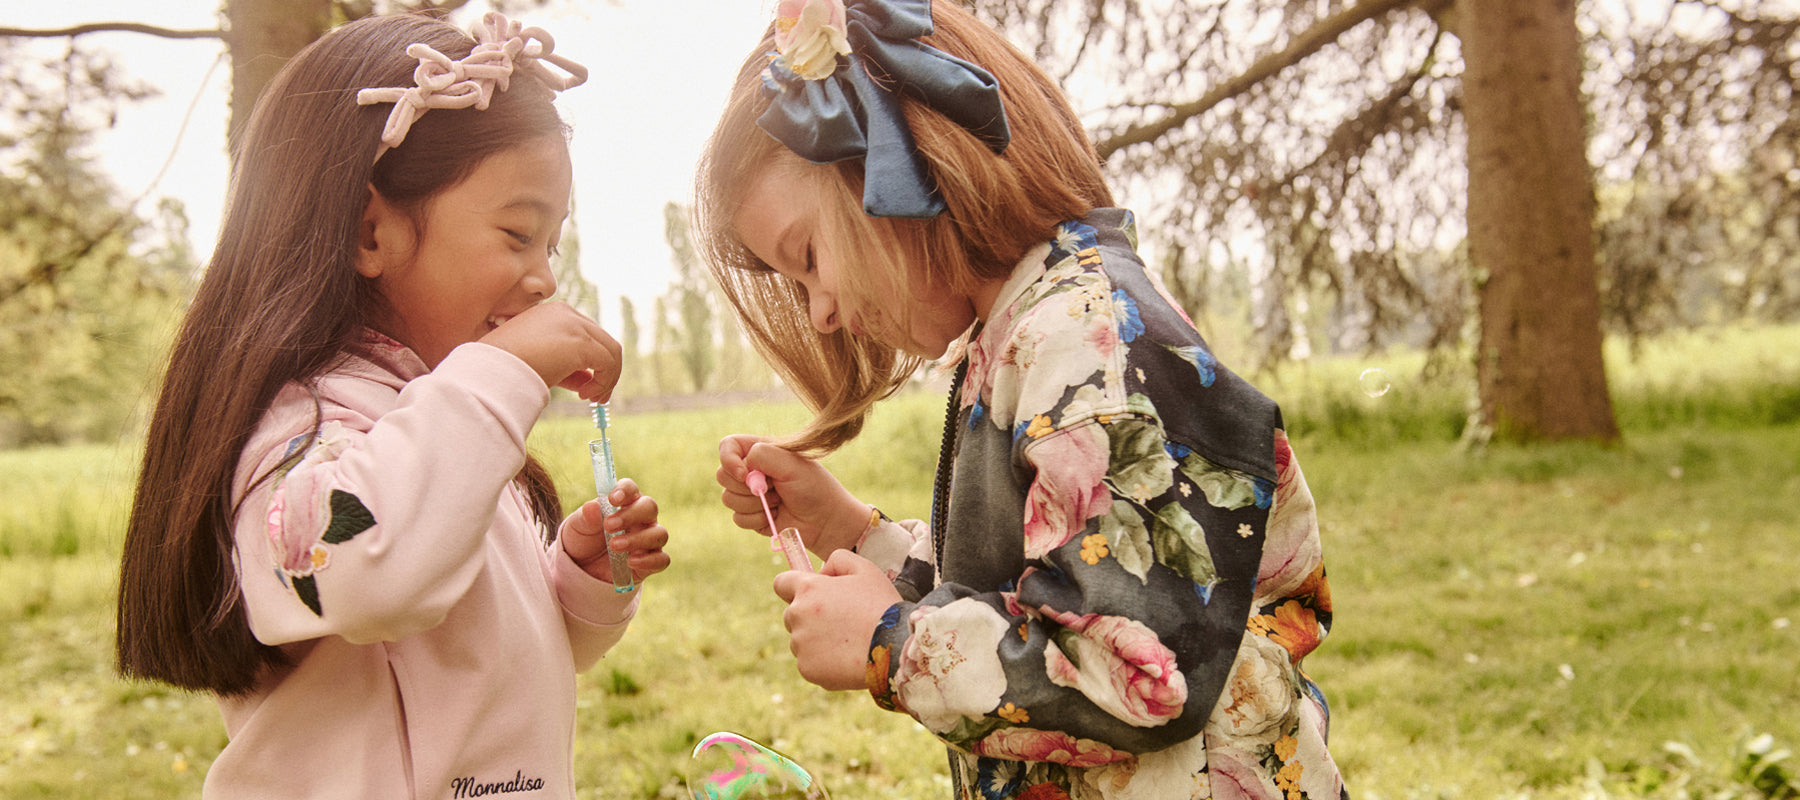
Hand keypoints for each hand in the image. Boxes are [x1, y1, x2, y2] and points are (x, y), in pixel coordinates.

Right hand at [481, 302, 621, 401]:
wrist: (489, 368)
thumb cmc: (504, 368)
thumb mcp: (539, 363)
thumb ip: (565, 368)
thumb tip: (588, 380)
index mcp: (551, 313)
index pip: (583, 335)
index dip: (589, 363)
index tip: (583, 387)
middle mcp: (565, 313)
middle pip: (601, 340)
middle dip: (604, 371)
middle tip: (595, 396)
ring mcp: (575, 325)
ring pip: (611, 350)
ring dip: (607, 378)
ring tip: (593, 399)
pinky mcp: (581, 342)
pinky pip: (608, 362)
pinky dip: (604, 382)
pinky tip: (586, 395)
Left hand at [562, 478, 669, 585]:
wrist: (583, 570)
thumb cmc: (583, 540)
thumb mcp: (577, 528)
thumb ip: (585, 517)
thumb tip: (592, 506)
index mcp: (624, 504)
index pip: (631, 489)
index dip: (625, 491)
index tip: (612, 499)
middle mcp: (641, 519)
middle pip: (649, 507)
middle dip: (630, 515)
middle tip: (608, 526)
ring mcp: (648, 540)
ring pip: (659, 533)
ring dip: (638, 539)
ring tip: (614, 546)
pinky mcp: (651, 562)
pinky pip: (662, 559)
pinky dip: (649, 560)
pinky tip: (631, 562)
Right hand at [716, 434, 869, 555]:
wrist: (825, 521)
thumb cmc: (814, 488)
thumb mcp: (791, 464)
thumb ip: (763, 455)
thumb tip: (742, 466)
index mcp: (760, 451)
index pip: (727, 446)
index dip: (728, 460)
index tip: (744, 474)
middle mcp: (751, 470)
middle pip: (722, 475)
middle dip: (746, 487)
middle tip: (774, 488)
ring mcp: (749, 494)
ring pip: (728, 499)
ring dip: (755, 505)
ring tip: (779, 502)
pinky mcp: (751, 515)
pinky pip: (737, 518)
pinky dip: (757, 519)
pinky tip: (776, 516)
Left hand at [773, 550, 900, 689]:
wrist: (895, 647)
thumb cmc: (881, 604)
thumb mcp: (865, 568)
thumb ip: (837, 559)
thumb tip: (821, 572)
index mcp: (808, 589)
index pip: (781, 583)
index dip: (795, 587)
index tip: (811, 594)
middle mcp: (797, 615)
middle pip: (792, 614)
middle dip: (810, 615)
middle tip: (842, 621)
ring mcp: (800, 645)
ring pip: (801, 640)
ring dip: (817, 639)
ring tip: (849, 641)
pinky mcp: (807, 669)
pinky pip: (810, 662)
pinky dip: (824, 662)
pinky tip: (847, 658)